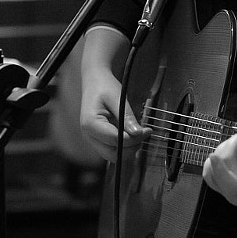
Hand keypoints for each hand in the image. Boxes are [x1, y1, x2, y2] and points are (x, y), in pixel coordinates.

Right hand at [76, 26, 146, 162]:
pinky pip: (113, 150)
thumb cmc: (105, 87)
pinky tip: (133, 133)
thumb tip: (138, 134)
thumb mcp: (118, 98)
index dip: (134, 139)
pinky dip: (125, 146)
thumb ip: (127, 116)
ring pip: (113, 155)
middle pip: (113, 154)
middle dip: (131, 147)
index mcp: (90, 124)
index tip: (147, 130)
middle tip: (144, 132)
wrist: (94, 81)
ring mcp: (93, 139)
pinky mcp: (99, 140)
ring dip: (129, 148)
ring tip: (139, 132)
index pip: (115, 140)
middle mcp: (89, 136)